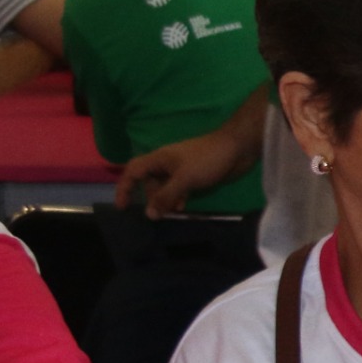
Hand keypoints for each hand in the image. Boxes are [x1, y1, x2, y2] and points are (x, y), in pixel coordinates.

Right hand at [116, 124, 250, 216]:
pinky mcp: (195, 174)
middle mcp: (166, 163)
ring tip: (171, 213)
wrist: (238, 147)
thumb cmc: (208, 160)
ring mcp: (181, 169)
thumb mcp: (183, 179)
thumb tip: (149, 214)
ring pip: (164, 186)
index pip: (132, 172)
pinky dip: (177, 197)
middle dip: (151, 198)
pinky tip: (183, 207)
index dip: (124, 188)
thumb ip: (165, 196)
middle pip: (149, 182)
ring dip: (165, 200)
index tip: (122, 208)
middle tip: (158, 215)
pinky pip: (179, 188)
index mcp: (158, 159)